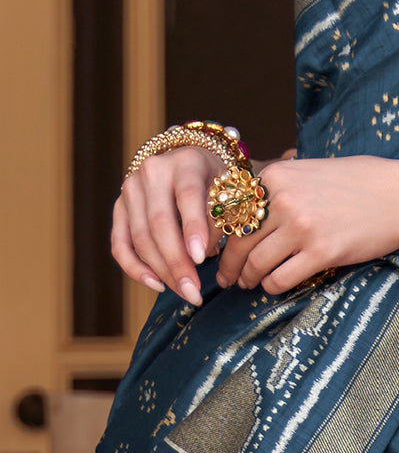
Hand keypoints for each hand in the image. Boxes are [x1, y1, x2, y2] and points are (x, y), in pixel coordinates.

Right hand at [112, 147, 225, 306]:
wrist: (187, 164)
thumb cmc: (214, 181)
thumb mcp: (226, 190)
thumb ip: (219, 218)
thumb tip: (201, 255)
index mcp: (186, 161)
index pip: (188, 195)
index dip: (193, 227)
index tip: (200, 258)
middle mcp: (154, 171)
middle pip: (160, 223)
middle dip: (176, 262)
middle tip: (193, 292)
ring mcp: (131, 190)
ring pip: (140, 238)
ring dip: (162, 271)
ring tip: (184, 291)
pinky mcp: (118, 208)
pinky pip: (120, 245)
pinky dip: (136, 269)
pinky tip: (157, 284)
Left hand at [215, 154, 398, 295]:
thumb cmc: (362, 179)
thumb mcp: (313, 168)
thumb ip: (281, 185)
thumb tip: (248, 208)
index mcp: (278, 176)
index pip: (233, 212)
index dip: (221, 236)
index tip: (218, 250)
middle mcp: (284, 200)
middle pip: (239, 241)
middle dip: (229, 265)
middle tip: (227, 277)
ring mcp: (302, 227)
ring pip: (255, 264)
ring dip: (248, 279)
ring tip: (248, 284)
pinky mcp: (321, 253)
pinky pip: (280, 279)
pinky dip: (272, 286)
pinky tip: (276, 284)